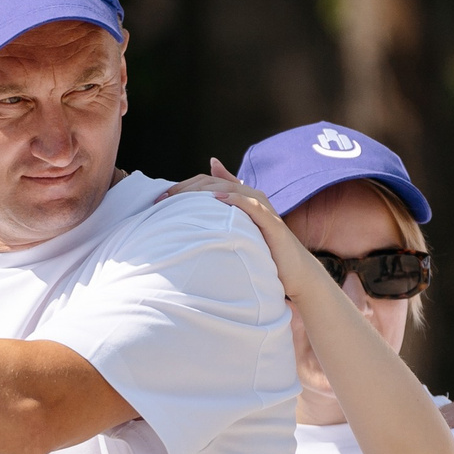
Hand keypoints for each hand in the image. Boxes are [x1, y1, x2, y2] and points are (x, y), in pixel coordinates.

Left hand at [165, 158, 311, 285]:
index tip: (160, 199)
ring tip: (183, 195)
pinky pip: (253, 206)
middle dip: (187, 188)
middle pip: (215, 182)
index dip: (183, 187)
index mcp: (240, 198)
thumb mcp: (237, 232)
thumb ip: (221, 220)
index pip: (207, 182)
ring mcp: (262, 208)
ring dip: (206, 189)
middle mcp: (251, 198)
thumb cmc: (264, 251)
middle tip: (164, 199)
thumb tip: (200, 207)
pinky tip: (218, 198)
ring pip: (232, 189)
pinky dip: (235, 199)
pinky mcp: (272, 222)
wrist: (294, 271)